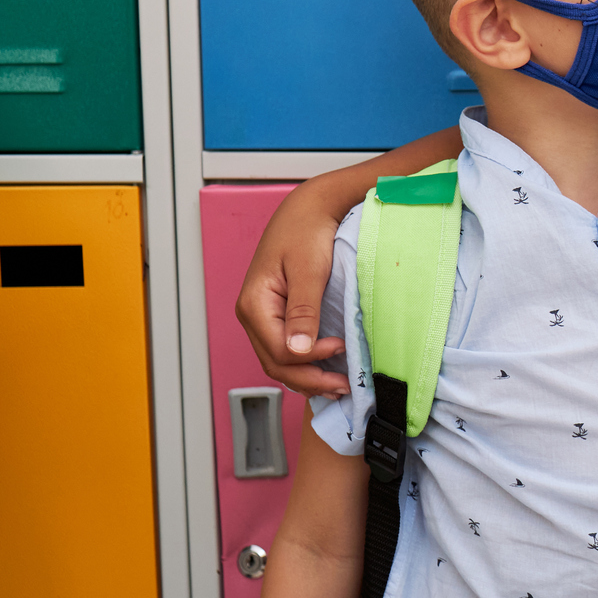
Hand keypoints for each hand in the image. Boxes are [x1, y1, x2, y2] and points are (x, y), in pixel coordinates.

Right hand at [235, 181, 348, 397]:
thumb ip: (303, 310)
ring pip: (278, 361)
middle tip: (344, 386)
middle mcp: (252, 315)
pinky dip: (304, 364)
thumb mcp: (309, 270)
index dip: (310, 358)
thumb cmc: (306, 232)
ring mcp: (262, 317)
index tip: (341, 348)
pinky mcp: (276, 315)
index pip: (279, 350)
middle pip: (276, 363)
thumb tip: (298, 349)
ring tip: (337, 385)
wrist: (308, 210)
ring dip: (307, 377)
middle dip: (309, 379)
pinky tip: (325, 369)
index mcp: (254, 305)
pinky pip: (284, 348)